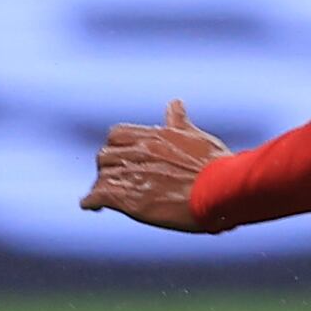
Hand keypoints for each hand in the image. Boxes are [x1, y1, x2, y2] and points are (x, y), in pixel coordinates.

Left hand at [80, 100, 226, 228]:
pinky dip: (92, 201)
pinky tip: (90, 206)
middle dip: (106, 167)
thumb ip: (180, 122)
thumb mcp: (197, 137)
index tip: (117, 154)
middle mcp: (140, 152)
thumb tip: (175, 103)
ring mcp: (134, 176)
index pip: (117, 134)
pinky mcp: (132, 199)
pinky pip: (100, 196)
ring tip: (100, 196)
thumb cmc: (215, 165)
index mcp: (154, 136)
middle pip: (105, 156)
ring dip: (101, 186)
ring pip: (102, 176)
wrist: (219, 189)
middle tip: (111, 178)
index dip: (114, 146)